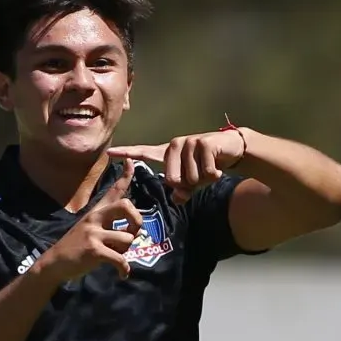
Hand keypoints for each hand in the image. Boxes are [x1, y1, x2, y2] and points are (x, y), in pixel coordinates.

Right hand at [42, 160, 138, 281]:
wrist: (55, 263)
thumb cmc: (77, 247)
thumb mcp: (90, 228)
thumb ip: (109, 224)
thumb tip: (133, 229)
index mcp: (97, 212)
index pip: (113, 190)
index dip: (125, 176)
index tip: (131, 161)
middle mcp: (95, 218)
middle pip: (126, 206)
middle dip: (136, 221)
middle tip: (131, 234)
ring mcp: (94, 233)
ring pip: (127, 238)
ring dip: (125, 251)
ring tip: (114, 256)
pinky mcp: (94, 251)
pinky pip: (120, 259)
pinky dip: (124, 269)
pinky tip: (122, 273)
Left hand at [108, 127, 246, 204]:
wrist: (230, 150)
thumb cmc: (208, 165)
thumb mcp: (193, 182)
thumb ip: (183, 190)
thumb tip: (176, 198)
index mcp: (168, 153)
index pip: (144, 153)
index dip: (127, 153)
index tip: (109, 153)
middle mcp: (175, 145)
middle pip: (172, 179)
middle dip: (188, 186)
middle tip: (199, 178)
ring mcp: (188, 142)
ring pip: (191, 178)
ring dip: (204, 180)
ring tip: (209, 170)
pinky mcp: (203, 143)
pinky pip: (206, 172)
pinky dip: (214, 175)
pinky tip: (218, 167)